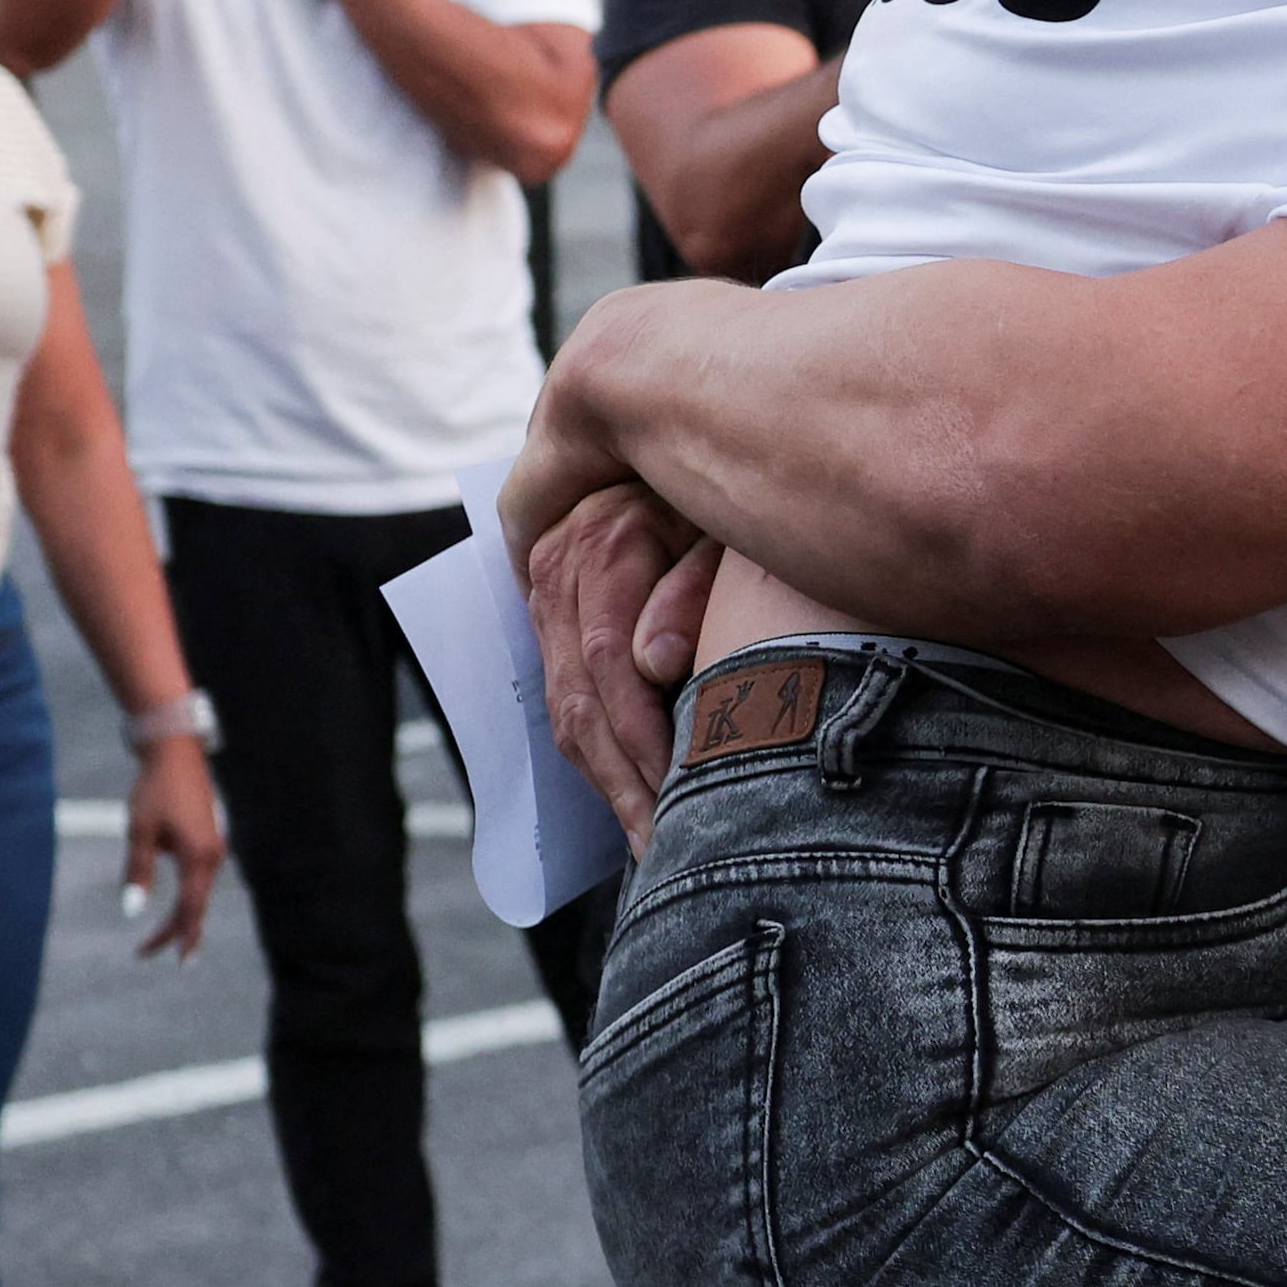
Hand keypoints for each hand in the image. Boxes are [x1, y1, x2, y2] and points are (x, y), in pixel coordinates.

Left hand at [118, 737, 226, 958]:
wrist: (175, 753)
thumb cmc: (155, 790)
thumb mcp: (139, 831)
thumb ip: (138, 872)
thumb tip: (133, 911)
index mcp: (198, 857)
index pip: (189, 909)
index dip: (176, 936)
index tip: (171, 961)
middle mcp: (213, 856)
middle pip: (195, 905)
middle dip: (175, 932)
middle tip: (149, 954)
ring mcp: (214, 847)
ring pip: (198, 892)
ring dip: (180, 914)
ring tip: (158, 938)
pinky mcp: (209, 839)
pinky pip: (199, 877)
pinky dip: (187, 895)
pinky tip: (177, 904)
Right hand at [524, 482, 718, 842]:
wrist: (696, 437)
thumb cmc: (736, 490)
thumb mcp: (733, 525)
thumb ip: (696, 586)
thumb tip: (654, 662)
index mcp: (603, 539)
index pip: (608, 663)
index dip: (643, 739)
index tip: (683, 799)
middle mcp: (561, 563)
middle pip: (578, 695)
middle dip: (622, 781)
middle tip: (665, 849)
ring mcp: (550, 584)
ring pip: (563, 702)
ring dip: (604, 778)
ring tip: (650, 840)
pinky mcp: (557, 605)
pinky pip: (563, 691)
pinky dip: (594, 749)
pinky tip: (629, 794)